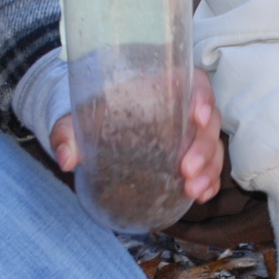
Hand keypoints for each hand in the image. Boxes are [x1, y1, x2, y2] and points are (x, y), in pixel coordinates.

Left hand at [48, 71, 224, 204]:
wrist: (95, 133)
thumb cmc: (91, 118)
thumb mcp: (76, 121)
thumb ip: (67, 133)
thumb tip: (66, 157)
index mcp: (162, 87)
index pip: (194, 82)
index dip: (203, 96)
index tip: (198, 116)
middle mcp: (181, 109)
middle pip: (208, 122)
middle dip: (203, 148)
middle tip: (186, 170)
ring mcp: (189, 135)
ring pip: (212, 147)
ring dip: (209, 170)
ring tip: (193, 191)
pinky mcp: (190, 157)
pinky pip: (210, 167)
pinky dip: (210, 182)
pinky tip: (202, 196)